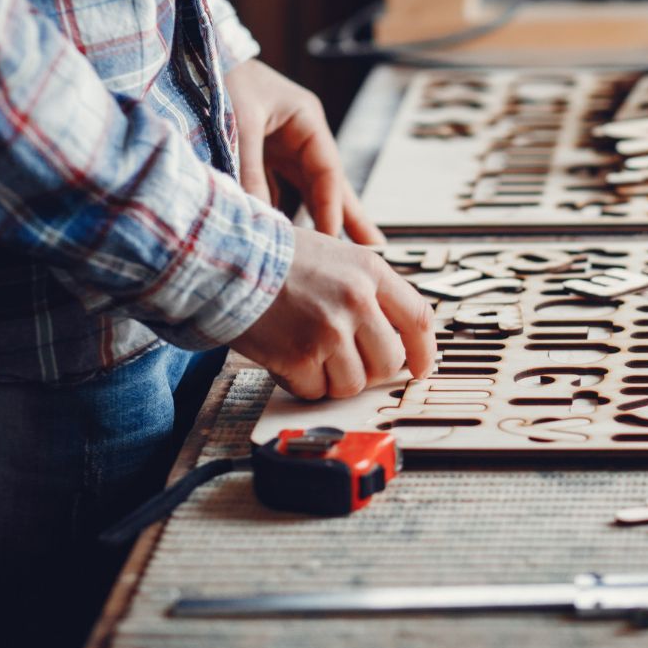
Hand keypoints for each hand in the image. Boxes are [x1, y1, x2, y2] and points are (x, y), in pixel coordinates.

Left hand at [224, 59, 383, 243]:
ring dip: (316, 218)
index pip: (328, 171)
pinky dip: (283, 212)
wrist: (186, 55)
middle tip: (374, 250)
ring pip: (306, 189)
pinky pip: (278, 190)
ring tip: (335, 251)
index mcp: (306, 119)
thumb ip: (250, 173)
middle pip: (329, 183)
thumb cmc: (217, 77)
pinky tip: (291, 237)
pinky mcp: (259, 156)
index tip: (331, 239)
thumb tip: (262, 222)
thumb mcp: (237, 126)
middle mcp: (299, 135)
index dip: (332, 207)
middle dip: (348, 216)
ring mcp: (280, 146)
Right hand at [231, 228, 436, 398]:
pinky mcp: (299, 356)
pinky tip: (285, 357)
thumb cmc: (273, 257)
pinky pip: (315, 391)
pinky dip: (301, 383)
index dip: (424, 351)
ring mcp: (329, 330)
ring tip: (309, 354)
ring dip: (332, 379)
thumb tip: (391, 334)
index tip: (421, 369)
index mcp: (369, 271)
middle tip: (345, 362)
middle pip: (389, 362)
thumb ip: (366, 290)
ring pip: (353, 383)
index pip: (418, 319)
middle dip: (370, 371)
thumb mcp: (335, 256)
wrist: (223, 258)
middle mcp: (356, 300)